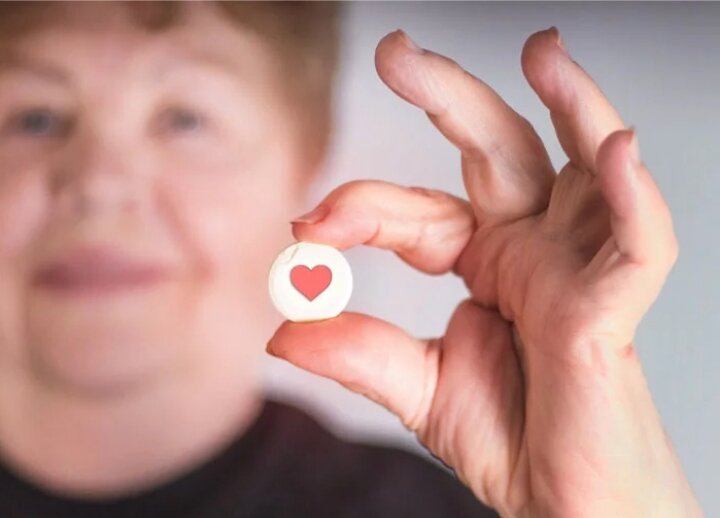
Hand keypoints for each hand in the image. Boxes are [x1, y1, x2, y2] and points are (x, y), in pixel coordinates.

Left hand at [267, 27, 702, 517]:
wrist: (567, 507)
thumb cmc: (513, 441)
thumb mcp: (419, 390)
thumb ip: (360, 355)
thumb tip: (283, 330)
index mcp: (486, 262)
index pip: (418, 211)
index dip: (360, 210)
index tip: (306, 229)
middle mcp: (532, 249)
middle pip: (497, 153)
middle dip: (451, 98)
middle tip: (398, 53)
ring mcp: (576, 268)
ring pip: (579, 169)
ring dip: (569, 106)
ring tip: (542, 50)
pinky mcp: (614, 307)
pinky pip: (637, 241)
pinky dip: (630, 195)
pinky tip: (615, 148)